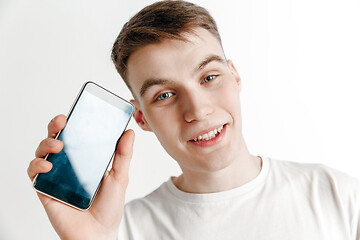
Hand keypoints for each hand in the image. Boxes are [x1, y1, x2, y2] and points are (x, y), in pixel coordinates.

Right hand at [27, 114, 134, 239]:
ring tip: (58, 145)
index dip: (73, 122)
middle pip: (57, 138)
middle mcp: (69, 165)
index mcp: (86, 159)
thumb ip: (123, 155)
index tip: (76, 111)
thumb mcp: (119, 177)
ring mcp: (57, 176)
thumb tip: (129, 132)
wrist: (98, 234)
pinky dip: (37, 165)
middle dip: (56, 126)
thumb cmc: (109, 207)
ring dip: (46, 143)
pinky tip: (47, 165)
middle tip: (62, 121)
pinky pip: (34, 173)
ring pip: (43, 152)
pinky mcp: (46, 189)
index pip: (77, 135)